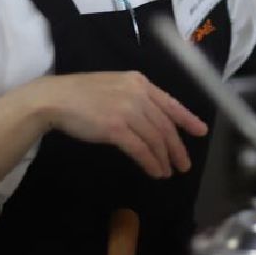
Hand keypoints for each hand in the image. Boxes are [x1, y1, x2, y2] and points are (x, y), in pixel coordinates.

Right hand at [29, 71, 208, 178]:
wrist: (55, 99)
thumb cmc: (81, 94)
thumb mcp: (114, 86)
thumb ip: (134, 97)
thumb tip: (152, 119)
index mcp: (139, 82)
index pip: (170, 102)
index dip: (187, 118)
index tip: (200, 131)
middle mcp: (137, 94)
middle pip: (165, 125)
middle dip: (177, 147)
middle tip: (184, 164)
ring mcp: (127, 110)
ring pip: (155, 139)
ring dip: (164, 158)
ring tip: (168, 172)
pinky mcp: (115, 128)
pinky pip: (141, 149)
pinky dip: (151, 162)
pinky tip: (155, 172)